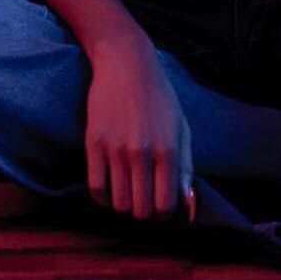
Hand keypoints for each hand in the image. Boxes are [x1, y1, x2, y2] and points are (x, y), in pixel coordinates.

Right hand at [85, 36, 195, 223]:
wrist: (126, 64)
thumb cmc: (159, 97)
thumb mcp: (181, 127)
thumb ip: (186, 167)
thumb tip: (187, 205)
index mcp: (168, 149)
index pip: (165, 205)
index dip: (164, 215)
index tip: (161, 208)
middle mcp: (141, 152)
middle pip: (141, 210)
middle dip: (144, 212)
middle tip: (144, 200)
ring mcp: (115, 149)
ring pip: (118, 204)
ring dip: (124, 205)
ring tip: (129, 192)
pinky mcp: (93, 144)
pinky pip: (96, 189)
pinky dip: (104, 198)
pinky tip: (111, 188)